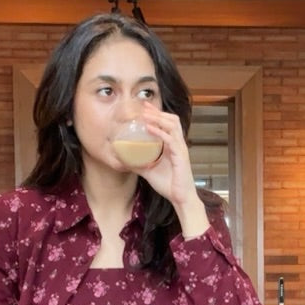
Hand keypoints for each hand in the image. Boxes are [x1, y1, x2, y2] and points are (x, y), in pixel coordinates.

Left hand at [136, 108, 208, 236]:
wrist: (180, 198)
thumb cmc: (169, 185)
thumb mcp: (149, 172)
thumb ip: (138, 164)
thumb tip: (123, 160)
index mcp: (172, 146)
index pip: (167, 123)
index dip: (156, 113)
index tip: (143, 106)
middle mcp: (178, 144)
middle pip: (171, 120)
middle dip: (157, 112)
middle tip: (143, 106)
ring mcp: (180, 149)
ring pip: (172, 125)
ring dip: (158, 118)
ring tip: (145, 114)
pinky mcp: (180, 156)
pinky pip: (170, 140)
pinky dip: (159, 132)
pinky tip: (148, 128)